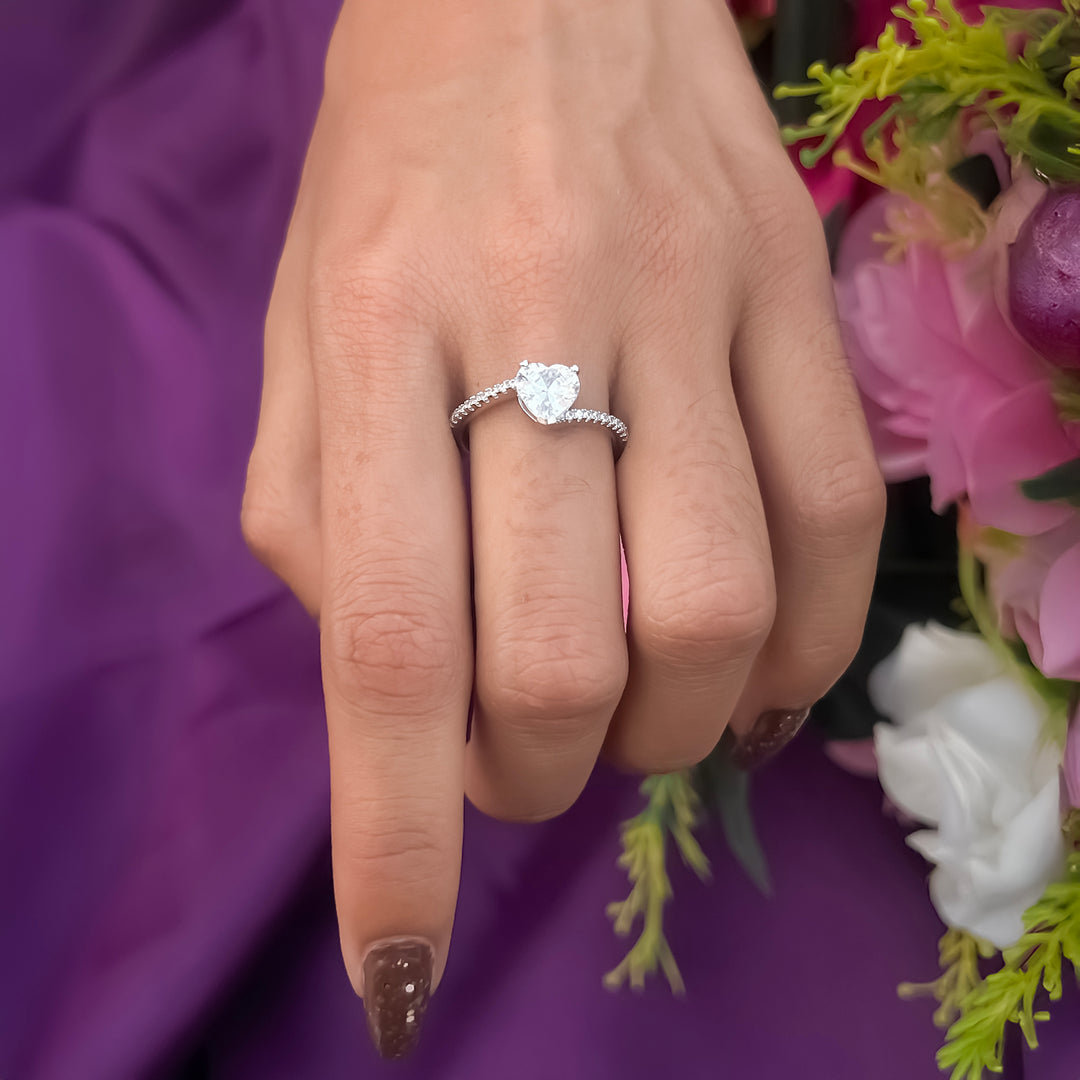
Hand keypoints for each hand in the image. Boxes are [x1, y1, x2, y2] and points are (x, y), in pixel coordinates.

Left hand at [242, 0, 884, 1057]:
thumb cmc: (395, 168)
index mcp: (373, 330)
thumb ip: (314, 513)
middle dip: (533, 776)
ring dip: (661, 730)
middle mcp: (534, 321)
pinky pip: (828, 529)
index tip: (396, 971)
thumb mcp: (299, 328)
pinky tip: (741, 671)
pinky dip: (791, 651)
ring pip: (705, 612)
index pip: (384, 636)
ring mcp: (690, 304)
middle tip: (517, 760)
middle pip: (556, 650)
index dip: (396, 834)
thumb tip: (395, 686)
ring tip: (622, 713)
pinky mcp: (796, 296)